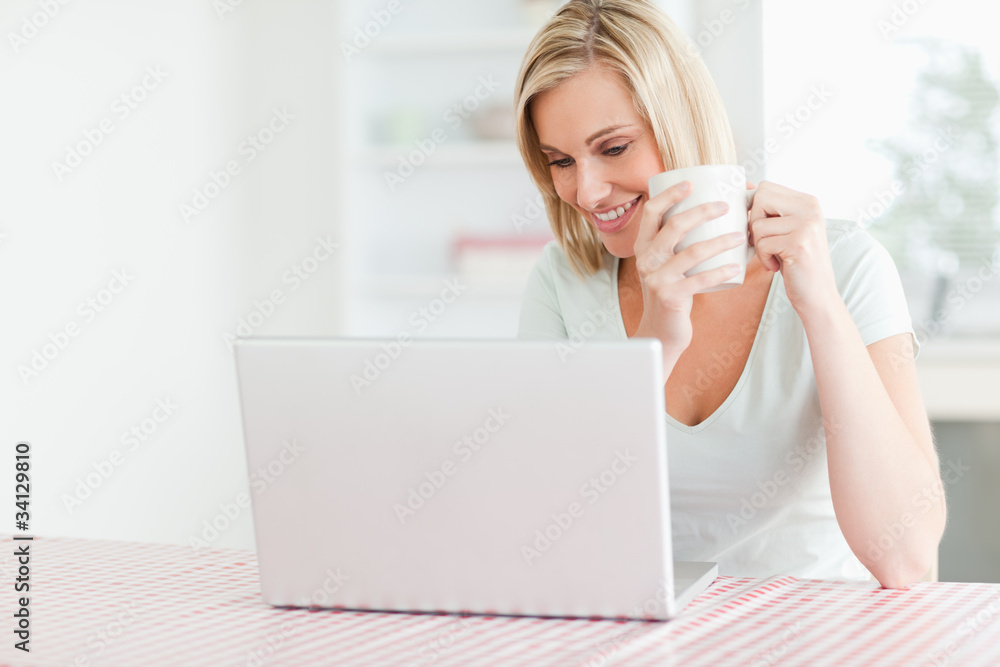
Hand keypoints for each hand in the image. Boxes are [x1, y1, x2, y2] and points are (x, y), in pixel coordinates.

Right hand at [631, 181, 745, 366]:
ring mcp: (656, 279)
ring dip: (720, 241)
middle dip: (702, 211)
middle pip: (674, 226)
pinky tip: (735, 267)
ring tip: (740, 236)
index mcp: (644, 247)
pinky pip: (699, 279)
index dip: (669, 194)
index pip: (652, 212)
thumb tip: (709, 214)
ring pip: (691, 252)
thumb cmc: (671, 291)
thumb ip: (676, 243)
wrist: (661, 330)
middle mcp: (646, 260)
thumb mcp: (665, 264)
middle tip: (725, 206)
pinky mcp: (670, 296)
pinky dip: (720, 272)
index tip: (690, 183)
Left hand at [746, 181, 839, 316]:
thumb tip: (743, 186)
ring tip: (775, 256)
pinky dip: (764, 259)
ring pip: (758, 224)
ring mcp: (807, 224)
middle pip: (760, 198)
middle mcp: (810, 208)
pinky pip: (762, 244)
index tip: (762, 228)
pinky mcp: (799, 243)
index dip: (754, 208)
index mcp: (808, 201)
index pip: (765, 187)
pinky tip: (777, 266)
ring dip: (759, 245)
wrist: (817, 295)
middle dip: (754, 223)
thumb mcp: (786, 230)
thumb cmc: (796, 262)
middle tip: (766, 241)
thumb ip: (771, 209)